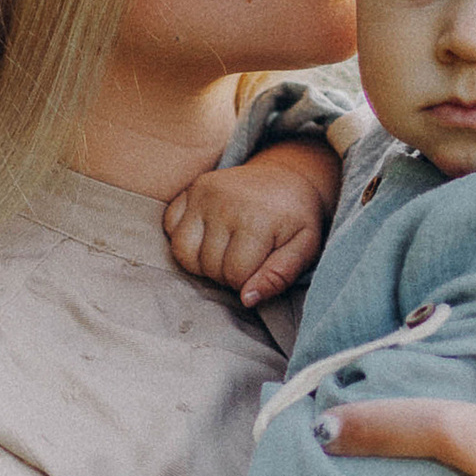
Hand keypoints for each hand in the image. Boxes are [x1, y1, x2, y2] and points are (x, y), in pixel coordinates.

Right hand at [162, 144, 335, 309]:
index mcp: (257, 219)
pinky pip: (170, 227)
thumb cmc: (296, 217)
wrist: (287, 176)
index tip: (259, 268)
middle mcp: (225, 202)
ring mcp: (203, 192)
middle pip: (209, 266)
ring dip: (201, 262)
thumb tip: (246, 299)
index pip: (235, 276)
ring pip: (182, 252)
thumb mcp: (305, 248)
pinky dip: (185, 238)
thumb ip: (279, 276)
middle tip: (244, 260)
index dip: (247, 282)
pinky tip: (208, 235)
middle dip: (226, 274)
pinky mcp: (191, 188)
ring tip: (224, 253)